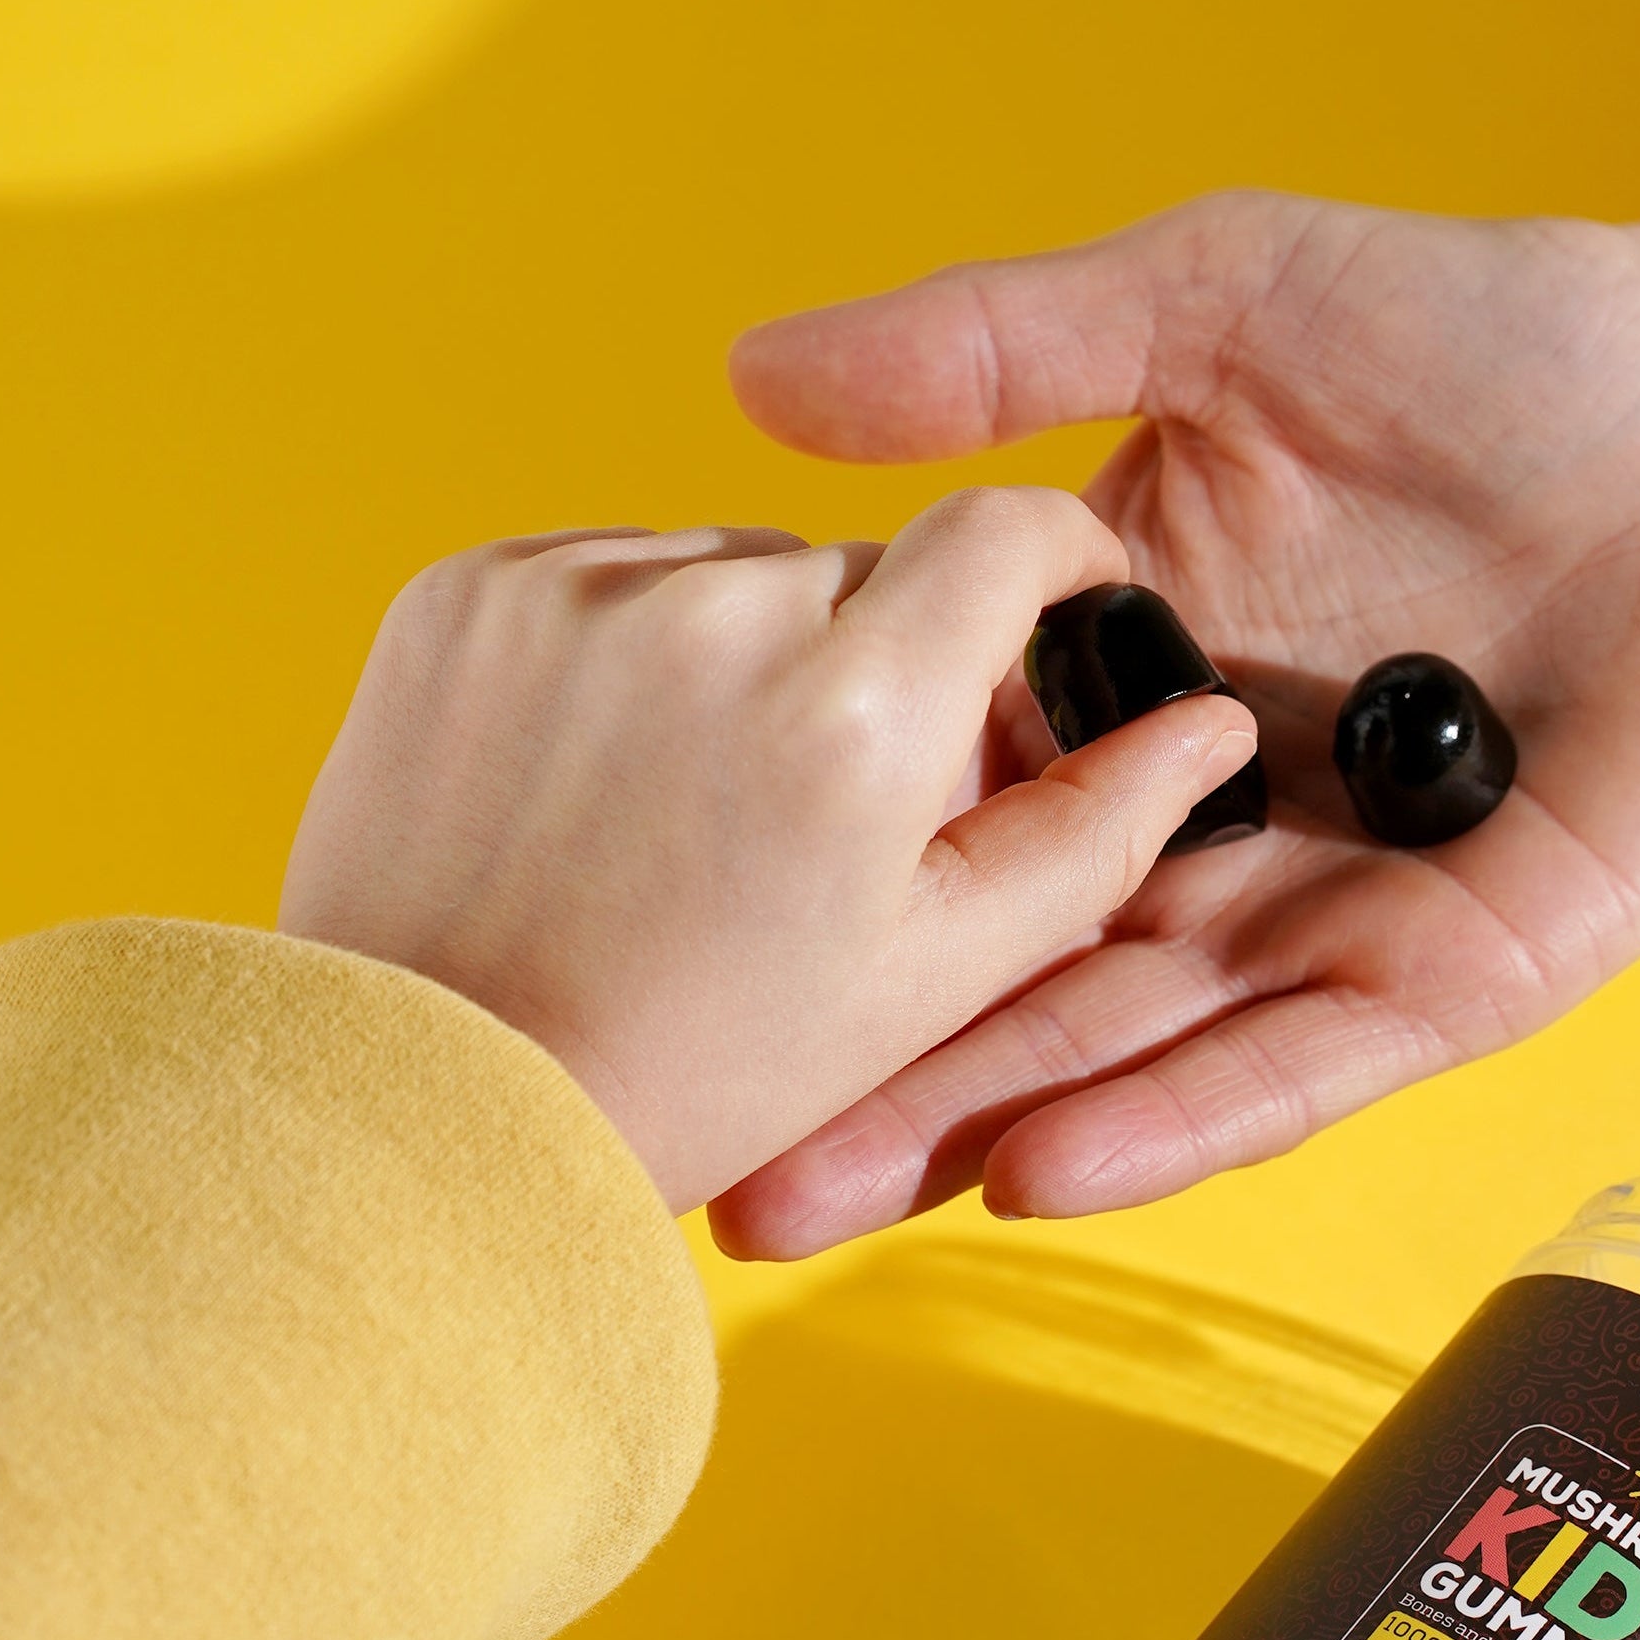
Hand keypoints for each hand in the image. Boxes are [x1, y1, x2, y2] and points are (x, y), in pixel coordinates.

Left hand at [280, 491, 1255, 1213]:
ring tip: (708, 814)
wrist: (430, 1105)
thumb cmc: (697, 1072)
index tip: (1061, 602)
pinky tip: (612, 782)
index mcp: (854, 709)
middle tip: (841, 813)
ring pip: (732, 567)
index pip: (1006, 534)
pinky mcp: (462, 592)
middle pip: (863, 570)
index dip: (1056, 562)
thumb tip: (1209, 728)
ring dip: (755, 651)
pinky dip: (633, 647)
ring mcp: (569, 590)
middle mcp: (710, 610)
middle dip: (883, 662)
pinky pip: (605, 576)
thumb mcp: (932, 980)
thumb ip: (1089, 839)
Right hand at [708, 191, 1639, 1256]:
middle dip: (864, 1069)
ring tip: (814, 1202)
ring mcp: (1330, 913)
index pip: (946, 806)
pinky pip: (1304, 1057)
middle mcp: (1212, 826)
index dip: (812, 883)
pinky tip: (1040, 1168)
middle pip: (1011, 965)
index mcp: (1135, 684)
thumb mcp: (1222, 304)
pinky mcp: (1458, 973)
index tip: (658, 954)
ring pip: (1132, 1041)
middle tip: (702, 1162)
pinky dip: (1179, 1113)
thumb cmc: (1517, 342)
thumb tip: (754, 377)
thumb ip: (998, 351)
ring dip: (976, 1122)